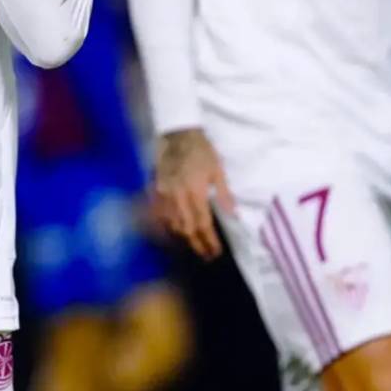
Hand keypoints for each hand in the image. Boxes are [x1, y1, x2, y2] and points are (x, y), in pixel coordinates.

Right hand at [149, 128, 234, 260]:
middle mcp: (178, 197)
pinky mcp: (156, 190)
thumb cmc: (202, 151)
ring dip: (184, 237)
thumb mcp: (218, 171)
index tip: (216, 252)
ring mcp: (165, 195)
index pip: (203, 224)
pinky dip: (168, 225)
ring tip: (194, 245)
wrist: (179, 135)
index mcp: (196, 193)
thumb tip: (233, 214)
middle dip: (197, 244)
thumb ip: (224, 194)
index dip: (209, 241)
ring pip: (172, 224)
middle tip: (207, 255)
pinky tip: (176, 230)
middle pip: (187, 229)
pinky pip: (160, 214)